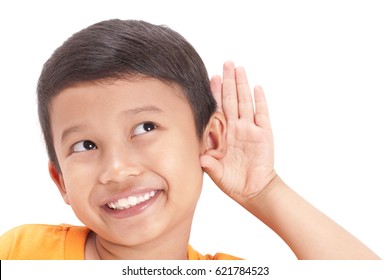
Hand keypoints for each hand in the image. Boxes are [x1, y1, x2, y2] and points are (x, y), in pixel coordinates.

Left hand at [200, 61, 275, 202]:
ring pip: (244, 102)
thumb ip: (209, 164)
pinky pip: (262, 114)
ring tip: (239, 68)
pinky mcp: (263, 134)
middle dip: (228, 81)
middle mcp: (235, 128)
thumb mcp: (217, 174)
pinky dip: (259, 101)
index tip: (210, 78)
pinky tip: (256, 87)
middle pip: (230, 100)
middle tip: (226, 63)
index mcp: (222, 135)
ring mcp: (250, 129)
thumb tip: (201, 158)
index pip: (217, 109)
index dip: (214, 94)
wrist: (253, 191)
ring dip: (242, 85)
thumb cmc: (233, 182)